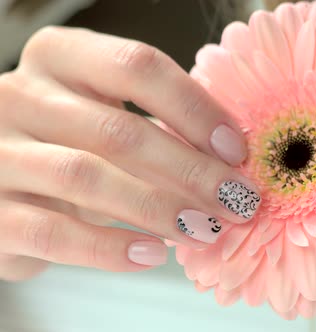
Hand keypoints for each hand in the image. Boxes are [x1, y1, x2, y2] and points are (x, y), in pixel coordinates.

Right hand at [0, 27, 259, 280]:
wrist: (3, 181)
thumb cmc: (72, 141)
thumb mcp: (107, 115)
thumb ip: (158, 125)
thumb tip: (232, 160)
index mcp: (61, 58)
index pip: (137, 67)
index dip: (195, 109)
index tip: (236, 150)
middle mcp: (20, 96)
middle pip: (119, 131)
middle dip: (191, 171)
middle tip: (237, 201)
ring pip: (88, 179)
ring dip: (160, 209)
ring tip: (205, 229)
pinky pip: (55, 234)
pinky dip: (110, 248)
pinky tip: (152, 255)